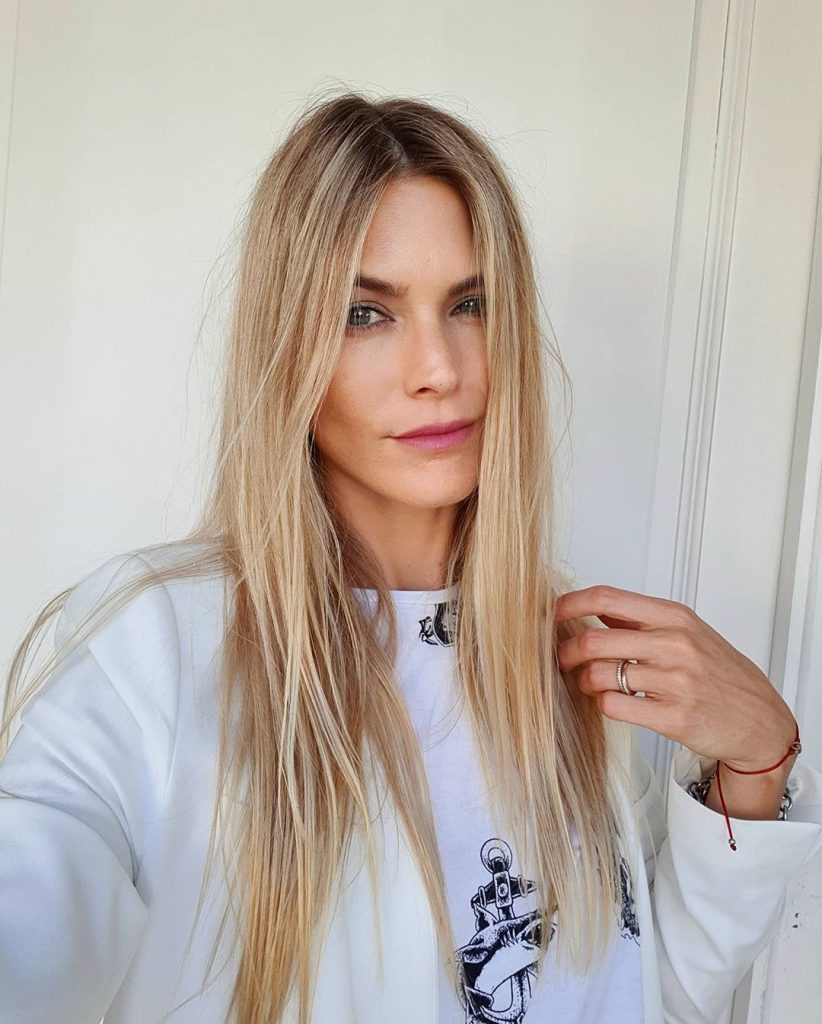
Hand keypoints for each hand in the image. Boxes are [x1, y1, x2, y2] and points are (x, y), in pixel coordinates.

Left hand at [553, 585, 797, 770]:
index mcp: (674, 617)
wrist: (761, 720)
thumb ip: (641, 621)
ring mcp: (675, 681)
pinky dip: (601, 704)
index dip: (569, 605)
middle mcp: (675, 644)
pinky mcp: (673, 717)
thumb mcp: (688, 633)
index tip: (552, 615)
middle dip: (565, 653)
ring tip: (588, 685)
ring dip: (583, 682)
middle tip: (562, 660)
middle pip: (592, 640)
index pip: (606, 597)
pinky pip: (613, 706)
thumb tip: (595, 607)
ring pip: (598, 675)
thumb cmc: (721, 674)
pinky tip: (609, 703)